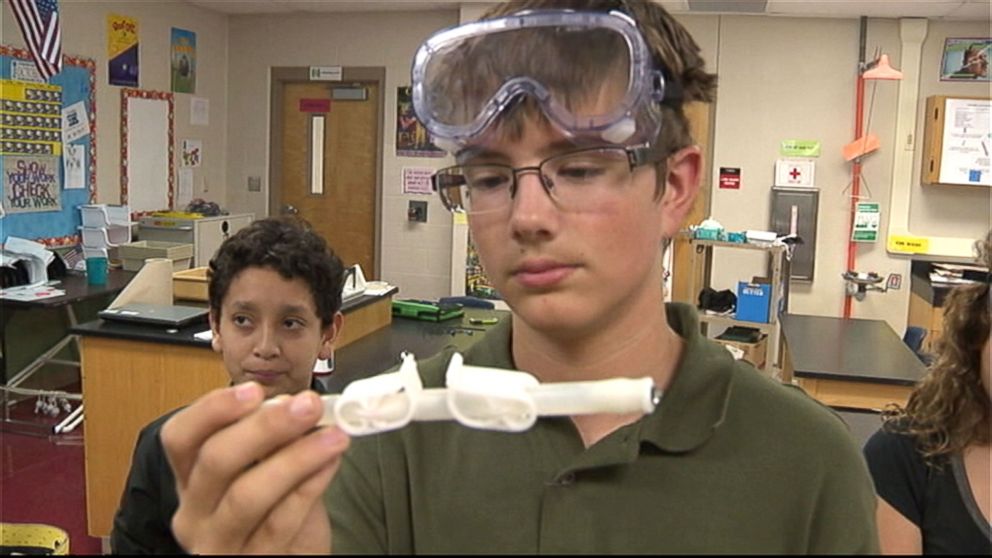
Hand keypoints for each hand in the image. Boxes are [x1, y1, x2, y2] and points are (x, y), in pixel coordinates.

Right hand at [160, 383, 350, 553]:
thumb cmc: (276, 513)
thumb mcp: (268, 470)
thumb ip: (275, 440)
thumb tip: (294, 404)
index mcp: (192, 478)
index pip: (181, 438)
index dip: (212, 410)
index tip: (253, 390)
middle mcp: (195, 513)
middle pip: (215, 462)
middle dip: (265, 427)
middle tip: (308, 405)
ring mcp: (220, 544)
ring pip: (247, 496)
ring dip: (296, 458)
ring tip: (333, 435)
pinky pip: (280, 523)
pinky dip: (309, 488)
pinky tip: (330, 464)